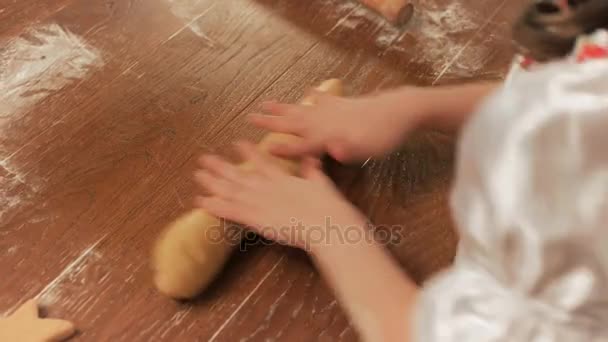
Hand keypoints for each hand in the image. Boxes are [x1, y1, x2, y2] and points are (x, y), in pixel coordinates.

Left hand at [193, 141, 367, 250]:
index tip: (237, 143)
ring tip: (198, 174)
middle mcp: (267, 187)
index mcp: (282, 179)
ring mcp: (259, 201)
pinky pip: (230, 211)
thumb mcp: (321, 183)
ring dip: (213, 182)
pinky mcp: (255, 218)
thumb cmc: (329, 207)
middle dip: (221, 166)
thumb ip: (312, 170)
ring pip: (230, 189)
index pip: (261, 162)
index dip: (248, 153)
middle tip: (204, 158)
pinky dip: (214, 206)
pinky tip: (200, 202)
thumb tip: (311, 158)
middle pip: (239, 174)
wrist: (327, 223)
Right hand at [249, 89, 423, 162]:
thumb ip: (346, 150)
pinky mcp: (341, 103)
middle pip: (292, 122)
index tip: (262, 149)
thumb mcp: (366, 149)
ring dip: (283, 107)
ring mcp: (331, 110)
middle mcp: (323, 122)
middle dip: (271, 122)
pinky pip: (321, 98)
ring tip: (265, 103)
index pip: (299, 146)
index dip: (282, 149)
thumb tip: (330, 151)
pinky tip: (306, 92)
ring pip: (301, 108)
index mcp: (326, 137)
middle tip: (250, 118)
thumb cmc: (382, 136)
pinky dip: (312, 95)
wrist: (398, 111)